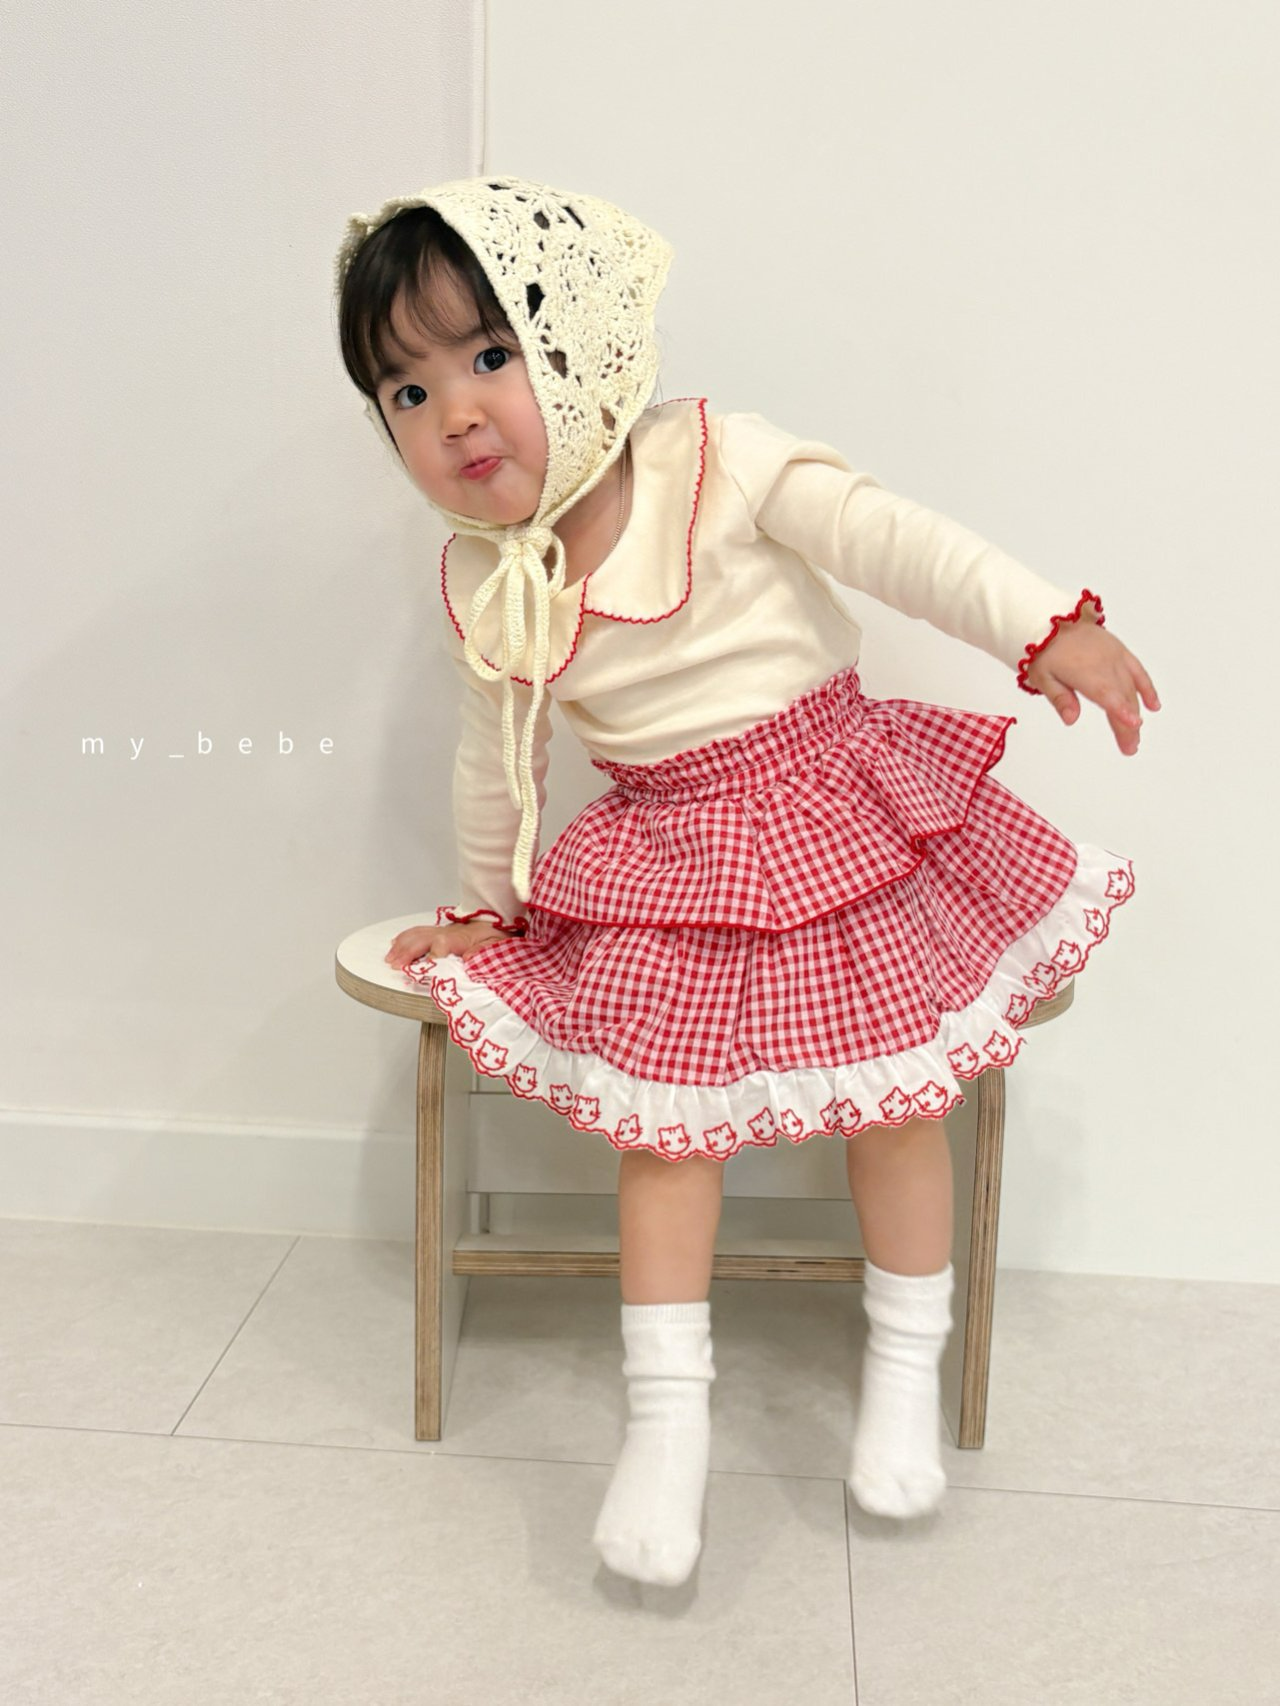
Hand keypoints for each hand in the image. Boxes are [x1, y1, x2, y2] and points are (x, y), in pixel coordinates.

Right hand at [384, 920, 510, 970]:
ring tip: (390, 958)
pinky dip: (404, 938)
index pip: (443, 944)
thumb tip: (469, 958)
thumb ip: (483, 954)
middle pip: (423, 938)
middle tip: (396, 965)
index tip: (425, 966)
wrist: (499, 923)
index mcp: (462, 938)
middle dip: (408, 951)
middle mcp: (448, 932)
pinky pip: (417, 931)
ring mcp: (442, 930)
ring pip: (416, 934)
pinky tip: (395, 944)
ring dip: (402, 946)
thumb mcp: (495, 947)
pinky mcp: (439, 931)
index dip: (433, 955)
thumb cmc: (496, 938)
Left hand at [1023, 620, 1160, 755]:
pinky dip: (1147, 688)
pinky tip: (1154, 706)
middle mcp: (1105, 663)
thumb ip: (1059, 698)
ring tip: (1135, 736)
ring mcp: (1115, 657)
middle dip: (1127, 724)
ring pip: (1130, 688)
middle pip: (1121, 697)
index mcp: (1084, 671)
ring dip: (1136, 712)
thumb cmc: (1044, 651)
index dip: (1120, 710)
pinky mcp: (1120, 652)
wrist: (1051, 620)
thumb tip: (1071, 719)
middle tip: (1130, 748)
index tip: (1134, 725)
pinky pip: (1138, 670)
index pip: (1106, 694)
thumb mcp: (1042, 676)